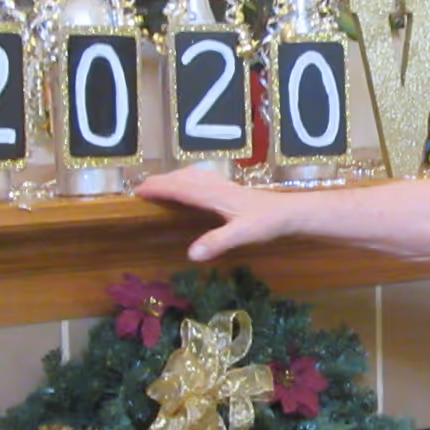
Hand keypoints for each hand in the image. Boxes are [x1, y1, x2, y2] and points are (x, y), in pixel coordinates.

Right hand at [135, 165, 289, 261]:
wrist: (291, 213)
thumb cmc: (268, 223)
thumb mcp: (242, 235)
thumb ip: (217, 242)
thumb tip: (191, 254)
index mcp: (214, 195)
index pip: (179, 189)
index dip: (158, 189)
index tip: (138, 191)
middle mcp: (216, 187)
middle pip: (183, 178)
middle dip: (161, 181)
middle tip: (142, 188)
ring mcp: (224, 186)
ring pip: (193, 176)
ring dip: (174, 178)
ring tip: (161, 185)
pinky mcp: (232, 190)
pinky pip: (202, 179)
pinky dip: (188, 180)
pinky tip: (192, 187)